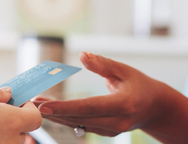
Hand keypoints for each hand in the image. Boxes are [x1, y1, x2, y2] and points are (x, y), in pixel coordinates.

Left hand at [35, 52, 181, 136]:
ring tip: (36, 105)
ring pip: (79, 125)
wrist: (155, 107)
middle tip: (32, 102)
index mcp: (124, 104)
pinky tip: (51, 112)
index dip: (65, 107)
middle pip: (80, 119)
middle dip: (54, 112)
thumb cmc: (140, 84)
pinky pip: (82, 127)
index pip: (89, 107)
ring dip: (57, 116)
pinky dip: (66, 119)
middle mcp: (118, 122)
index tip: (44, 105)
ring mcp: (112, 131)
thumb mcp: (125, 70)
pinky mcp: (106, 134)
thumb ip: (103, 64)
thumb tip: (82, 54)